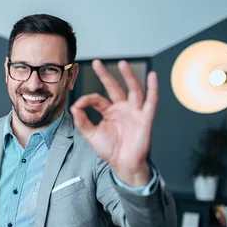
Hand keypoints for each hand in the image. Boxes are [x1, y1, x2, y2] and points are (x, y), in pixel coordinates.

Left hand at [70, 60, 156, 186]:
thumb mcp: (91, 135)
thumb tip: (73, 107)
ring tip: (122, 63)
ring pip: (133, 89)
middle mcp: (122, 108)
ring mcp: (134, 112)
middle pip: (114, 87)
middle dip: (105, 75)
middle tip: (97, 62)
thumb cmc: (110, 150)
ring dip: (128, 76)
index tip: (78, 105)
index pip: (97, 99)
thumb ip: (82, 121)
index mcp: (109, 112)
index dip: (87, 100)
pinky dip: (153, 88)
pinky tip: (152, 76)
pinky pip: (151, 100)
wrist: (124, 164)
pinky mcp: (145, 118)